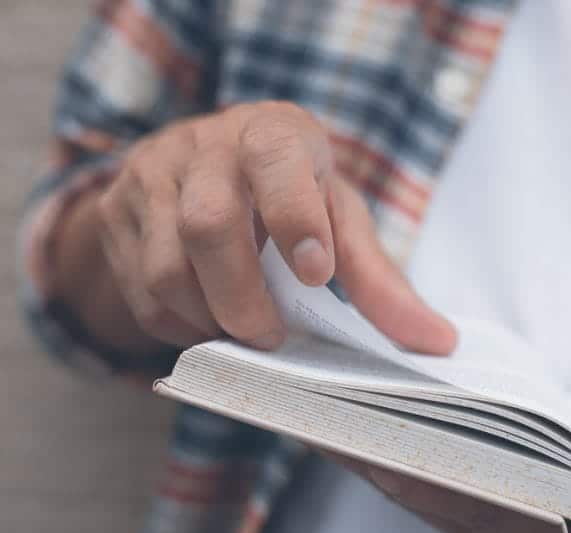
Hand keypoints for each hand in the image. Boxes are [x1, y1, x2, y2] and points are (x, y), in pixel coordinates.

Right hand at [88, 101, 454, 353]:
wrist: (207, 165)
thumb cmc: (291, 193)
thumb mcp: (339, 218)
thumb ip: (379, 278)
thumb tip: (437, 344)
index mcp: (272, 134)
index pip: (276, 162)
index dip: (295, 220)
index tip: (315, 274)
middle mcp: (204, 146)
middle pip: (208, 223)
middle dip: (245, 299)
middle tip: (273, 334)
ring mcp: (151, 177)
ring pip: (165, 267)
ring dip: (210, 318)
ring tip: (244, 330)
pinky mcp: (117, 213)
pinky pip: (138, 291)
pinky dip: (179, 326)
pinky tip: (209, 322)